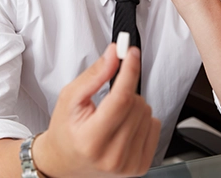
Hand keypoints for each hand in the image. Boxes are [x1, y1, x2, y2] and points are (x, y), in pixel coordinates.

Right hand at [33, 44, 160, 177]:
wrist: (65, 162)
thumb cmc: (65, 130)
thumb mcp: (71, 97)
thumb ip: (95, 74)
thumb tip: (114, 55)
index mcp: (91, 139)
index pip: (120, 99)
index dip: (129, 71)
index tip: (131, 54)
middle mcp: (112, 156)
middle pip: (136, 104)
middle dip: (125, 89)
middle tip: (109, 95)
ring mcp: (129, 164)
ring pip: (147, 112)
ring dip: (133, 104)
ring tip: (113, 113)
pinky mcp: (140, 166)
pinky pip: (155, 125)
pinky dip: (142, 117)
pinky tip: (125, 123)